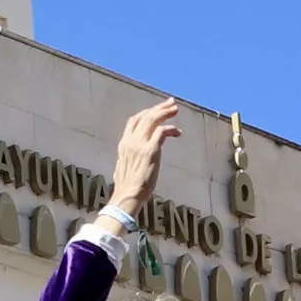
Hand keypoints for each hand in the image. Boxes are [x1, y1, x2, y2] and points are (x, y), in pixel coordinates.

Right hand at [108, 98, 179, 217]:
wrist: (127, 196)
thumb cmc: (127, 188)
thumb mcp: (124, 168)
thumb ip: (130, 159)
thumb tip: (135, 159)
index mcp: (123, 144)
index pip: (134, 121)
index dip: (146, 113)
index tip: (156, 110)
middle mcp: (130, 141)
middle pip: (145, 116)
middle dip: (159, 108)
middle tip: (171, 103)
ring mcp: (140, 145)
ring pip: (153, 120)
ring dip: (165, 112)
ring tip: (176, 110)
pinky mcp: (151, 151)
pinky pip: (161, 132)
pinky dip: (170, 129)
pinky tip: (177, 132)